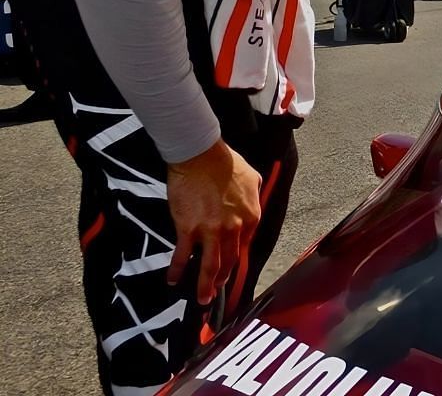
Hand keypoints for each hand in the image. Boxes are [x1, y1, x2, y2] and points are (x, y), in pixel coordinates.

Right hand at [166, 139, 261, 304]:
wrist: (200, 156)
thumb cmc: (226, 163)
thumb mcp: (252, 178)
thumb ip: (254, 196)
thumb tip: (251, 203)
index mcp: (251, 217)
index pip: (245, 245)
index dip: (236, 259)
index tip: (230, 268)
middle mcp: (234, 228)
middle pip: (229, 260)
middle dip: (223, 279)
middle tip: (217, 291)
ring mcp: (211, 231)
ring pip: (211, 266)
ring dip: (206, 285)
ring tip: (202, 299)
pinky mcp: (188, 229)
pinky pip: (183, 255)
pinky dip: (178, 270)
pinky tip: (174, 280)